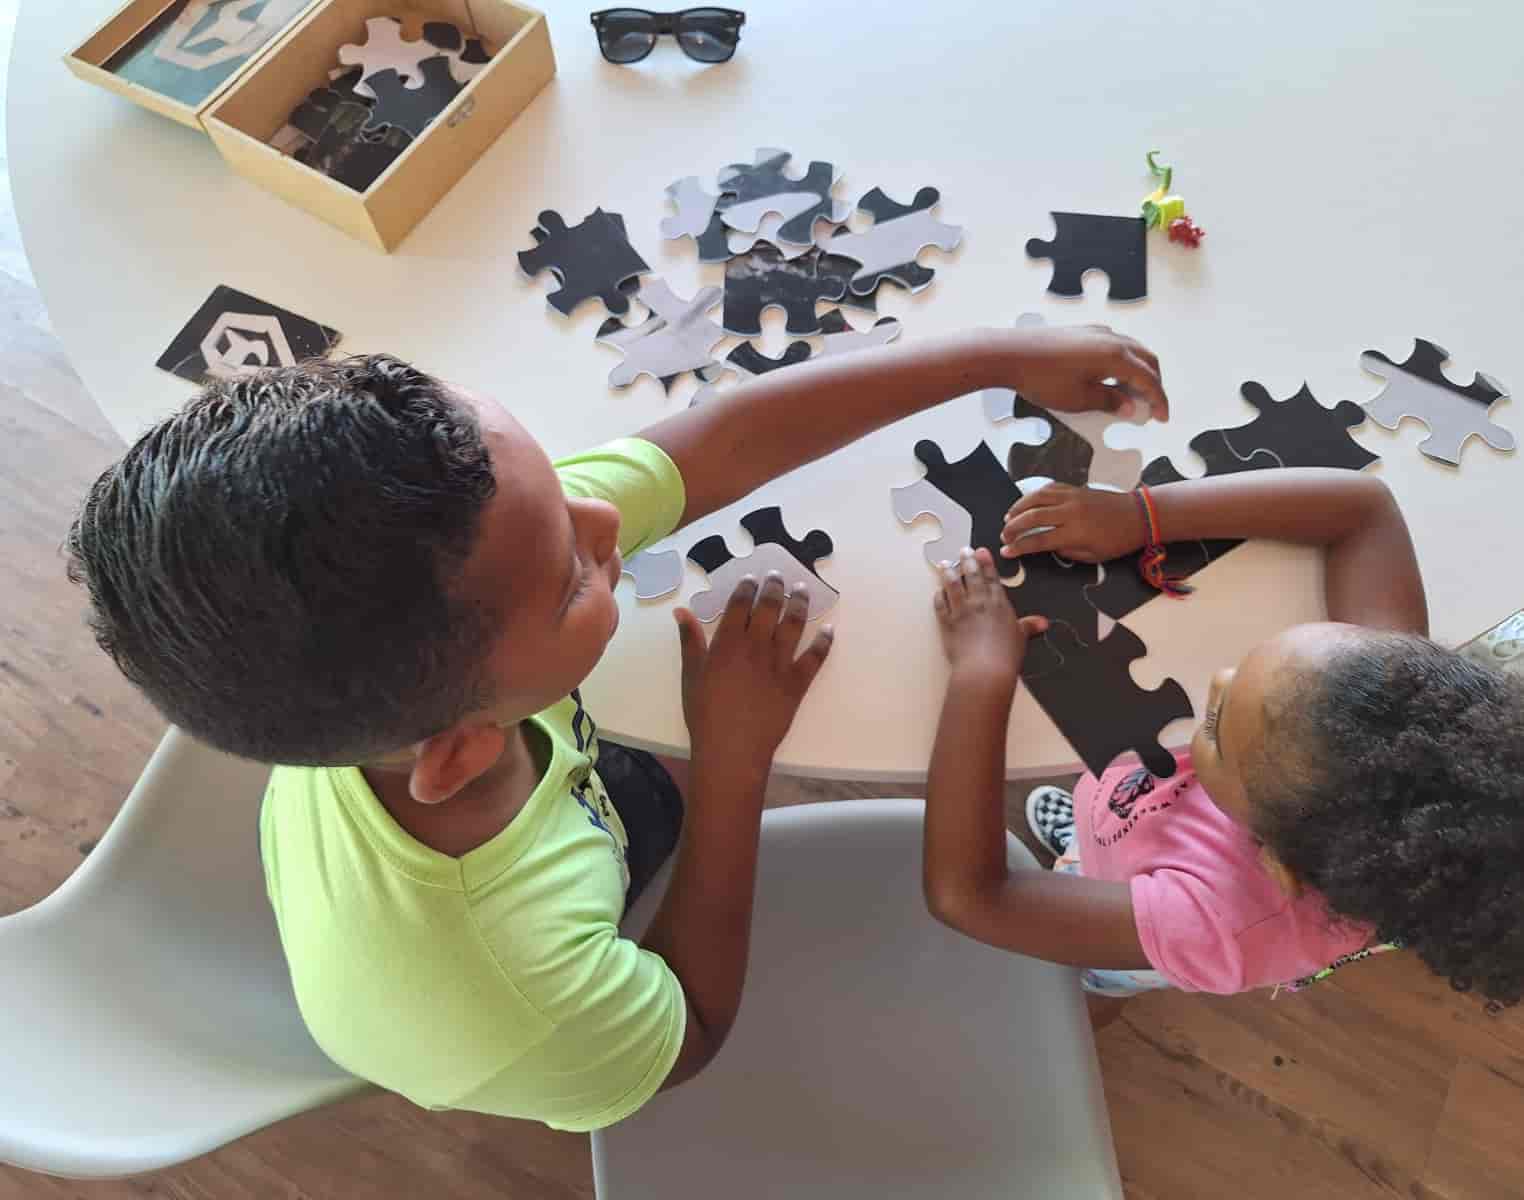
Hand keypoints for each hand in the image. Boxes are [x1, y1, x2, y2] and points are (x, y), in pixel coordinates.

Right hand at [674, 573, 832, 766]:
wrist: (732, 748)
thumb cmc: (705, 714)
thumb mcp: (691, 675)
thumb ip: (690, 641)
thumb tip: (681, 611)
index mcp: (728, 642)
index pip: (740, 604)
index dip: (747, 587)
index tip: (752, 577)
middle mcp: (756, 646)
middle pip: (769, 608)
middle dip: (775, 588)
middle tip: (779, 576)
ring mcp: (780, 663)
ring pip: (794, 625)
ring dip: (799, 604)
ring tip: (803, 590)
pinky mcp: (797, 683)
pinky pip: (815, 657)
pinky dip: (824, 642)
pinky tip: (829, 630)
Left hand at [934, 548, 1047, 680]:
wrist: (984, 669)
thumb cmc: (1005, 655)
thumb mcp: (1021, 638)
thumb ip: (1029, 626)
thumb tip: (1042, 622)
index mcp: (998, 603)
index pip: (991, 578)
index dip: (986, 563)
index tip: (981, 551)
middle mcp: (979, 602)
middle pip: (971, 576)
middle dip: (967, 561)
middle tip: (963, 550)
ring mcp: (961, 611)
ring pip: (952, 586)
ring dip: (948, 573)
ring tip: (945, 564)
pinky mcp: (947, 623)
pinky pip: (940, 605)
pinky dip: (939, 596)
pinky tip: (938, 591)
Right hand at [1001, 483, 1146, 562]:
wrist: (1138, 515)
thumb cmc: (1117, 541)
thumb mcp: (1092, 556)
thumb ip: (1066, 551)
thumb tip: (1047, 545)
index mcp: (1075, 533)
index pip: (1038, 540)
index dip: (1019, 547)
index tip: (1006, 552)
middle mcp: (1070, 512)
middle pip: (1032, 517)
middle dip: (1013, 527)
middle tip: (1004, 535)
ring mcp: (1072, 496)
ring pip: (1036, 498)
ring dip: (1019, 507)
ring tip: (1008, 517)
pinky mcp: (1075, 488)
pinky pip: (1048, 488)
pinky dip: (1034, 495)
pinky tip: (1026, 502)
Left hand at [1006, 324, 1166, 421]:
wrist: (1009, 354)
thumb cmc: (1040, 376)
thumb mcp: (1079, 399)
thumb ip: (1109, 402)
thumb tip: (1129, 407)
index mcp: (1115, 356)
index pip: (1148, 379)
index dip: (1158, 400)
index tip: (1162, 416)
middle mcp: (1110, 339)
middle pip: (1146, 360)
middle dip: (1153, 384)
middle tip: (1151, 406)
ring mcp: (1096, 332)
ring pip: (1131, 351)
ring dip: (1137, 372)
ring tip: (1130, 396)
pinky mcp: (1082, 333)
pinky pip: (1113, 346)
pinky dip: (1121, 363)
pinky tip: (1109, 378)